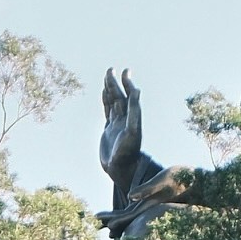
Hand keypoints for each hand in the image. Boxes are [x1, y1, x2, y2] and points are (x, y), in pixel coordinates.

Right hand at [100, 67, 144, 191]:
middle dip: (115, 83)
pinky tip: (104, 94)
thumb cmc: (128, 153)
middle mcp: (125, 118)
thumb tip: (137, 91)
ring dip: (110, 89)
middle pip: (119, 96)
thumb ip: (135, 111)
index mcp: (132, 117)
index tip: (125, 71)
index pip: (129, 96)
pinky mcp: (109, 130)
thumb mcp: (132, 131)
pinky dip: (105, 101)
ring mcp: (117, 123)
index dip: (127, 84)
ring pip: (113, 102)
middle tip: (111, 69)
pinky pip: (107, 111)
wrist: (121, 170)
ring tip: (107, 76)